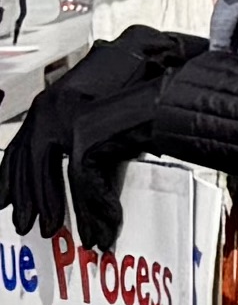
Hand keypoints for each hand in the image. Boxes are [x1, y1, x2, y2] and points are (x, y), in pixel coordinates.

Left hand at [2, 30, 195, 249]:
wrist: (157, 76)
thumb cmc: (136, 89)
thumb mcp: (96, 113)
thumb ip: (79, 136)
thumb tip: (78, 167)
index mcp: (48, 105)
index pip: (18, 148)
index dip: (8, 177)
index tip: (3, 199)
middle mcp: (48, 110)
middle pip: (26, 164)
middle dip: (25, 199)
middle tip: (23, 223)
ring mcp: (62, 120)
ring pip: (46, 175)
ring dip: (51, 206)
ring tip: (54, 229)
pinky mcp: (83, 134)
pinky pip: (79, 178)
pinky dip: (87, 203)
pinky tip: (94, 217)